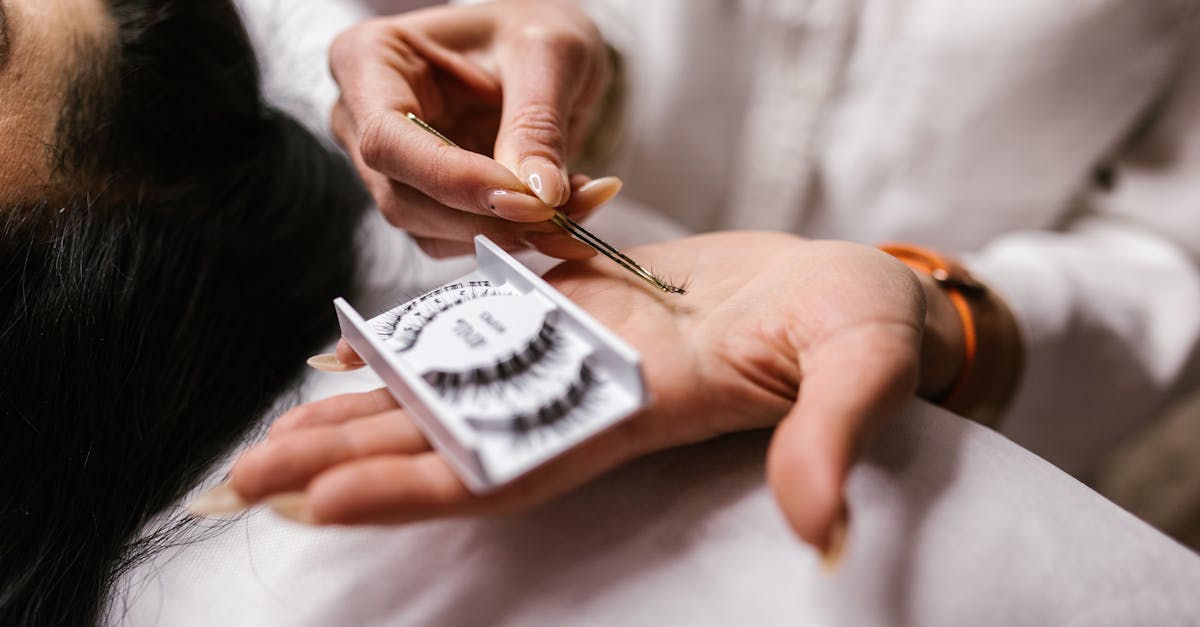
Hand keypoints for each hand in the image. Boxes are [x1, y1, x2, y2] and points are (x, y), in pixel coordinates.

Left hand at [211, 233, 935, 552]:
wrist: (855, 292)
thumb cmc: (866, 328)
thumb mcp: (861, 370)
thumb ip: (831, 438)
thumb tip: (818, 528)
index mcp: (638, 408)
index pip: (510, 462)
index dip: (416, 486)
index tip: (319, 504)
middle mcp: (590, 390)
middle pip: (452, 438)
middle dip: (349, 461)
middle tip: (242, 479)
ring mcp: (579, 347)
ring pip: (452, 385)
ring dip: (361, 409)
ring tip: (270, 431)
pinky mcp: (582, 303)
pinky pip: (479, 327)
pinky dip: (414, 342)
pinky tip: (351, 355)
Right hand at [329, 0, 612, 257]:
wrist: (541, 48)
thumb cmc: (532, 29)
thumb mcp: (548, 53)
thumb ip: (538, 122)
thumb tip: (540, 195)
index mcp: (370, 59)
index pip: (389, 140)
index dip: (453, 179)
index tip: (524, 198)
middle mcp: (364, 119)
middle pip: (404, 198)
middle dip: (488, 217)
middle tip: (563, 213)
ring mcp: (391, 166)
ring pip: (431, 230)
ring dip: (508, 233)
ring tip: (576, 203)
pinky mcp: (424, 200)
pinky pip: (460, 238)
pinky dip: (513, 236)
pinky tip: (557, 209)